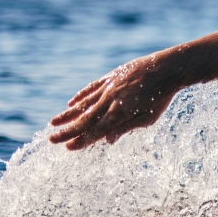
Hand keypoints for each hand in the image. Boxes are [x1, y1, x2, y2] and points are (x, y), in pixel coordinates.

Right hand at [49, 54, 179, 149]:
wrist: (166, 68)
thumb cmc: (160, 97)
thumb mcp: (148, 118)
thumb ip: (127, 128)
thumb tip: (107, 140)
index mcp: (120, 113)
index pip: (97, 130)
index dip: (82, 140)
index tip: (68, 148)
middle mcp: (110, 100)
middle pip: (85, 119)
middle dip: (68, 131)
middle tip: (52, 140)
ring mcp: (108, 87)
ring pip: (83, 103)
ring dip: (67, 114)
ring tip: (53, 123)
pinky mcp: (110, 77)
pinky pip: (91, 88)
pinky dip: (80, 96)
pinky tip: (70, 103)